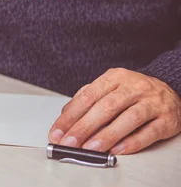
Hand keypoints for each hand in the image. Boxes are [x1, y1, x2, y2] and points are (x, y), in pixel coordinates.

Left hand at [49, 68, 180, 153]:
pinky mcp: (167, 119)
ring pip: (128, 119)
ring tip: (90, 148)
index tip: (57, 132)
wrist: (170, 92)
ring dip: (106, 136)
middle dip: (84, 127)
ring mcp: (152, 102)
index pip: (87, 97)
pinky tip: (117, 150)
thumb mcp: (109, 88)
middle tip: (70, 142)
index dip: (70, 117)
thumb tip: (64, 116)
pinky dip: (132, 142)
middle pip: (105, 107)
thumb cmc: (133, 92)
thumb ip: (86, 99)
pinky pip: (149, 132)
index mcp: (115, 78)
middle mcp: (134, 87)